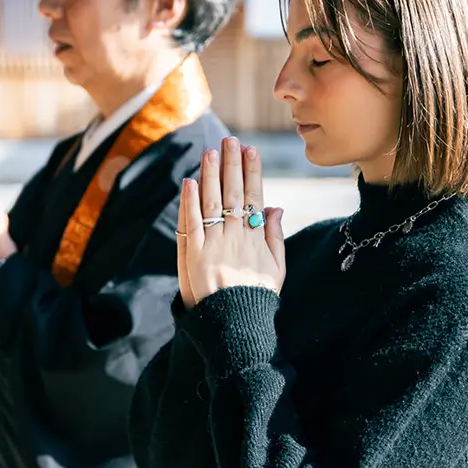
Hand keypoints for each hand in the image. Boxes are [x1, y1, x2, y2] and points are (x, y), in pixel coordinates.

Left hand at [177, 137, 284, 305]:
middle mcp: (236, 238)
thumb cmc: (257, 298)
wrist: (236, 326)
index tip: (251, 151)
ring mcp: (215, 246)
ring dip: (210, 175)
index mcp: (257, 239)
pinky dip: (190, 202)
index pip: (255, 197)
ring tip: (210, 152)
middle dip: (232, 164)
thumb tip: (277, 207)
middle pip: (233, 193)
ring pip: (212, 203)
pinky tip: (190, 182)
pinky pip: (192, 223)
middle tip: (230, 141)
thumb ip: (276, 236)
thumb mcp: (277, 269)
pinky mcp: (195, 256)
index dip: (253, 172)